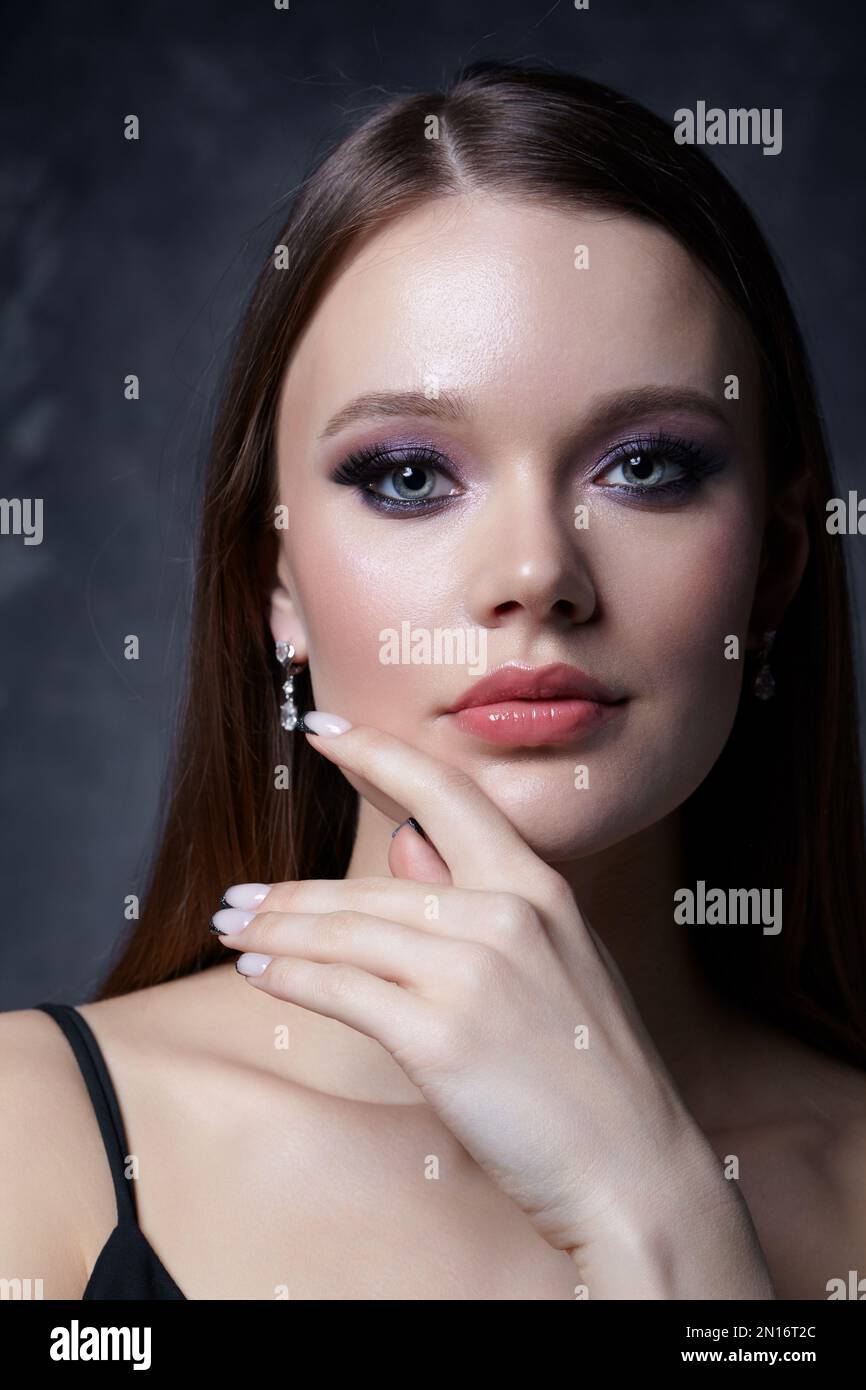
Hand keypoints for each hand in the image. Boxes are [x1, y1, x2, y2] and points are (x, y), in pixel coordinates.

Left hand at [212, 722, 722, 1267]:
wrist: (632, 1166)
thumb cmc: (589, 1068)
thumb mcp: (553, 960)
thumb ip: (477, 896)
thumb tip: (406, 844)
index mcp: (539, 886)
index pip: (445, 794)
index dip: (377, 753)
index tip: (322, 728)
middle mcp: (507, 913)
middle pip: (372, 884)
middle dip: (293, 891)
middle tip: (238, 895)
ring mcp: (475, 971)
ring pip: (347, 931)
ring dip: (276, 928)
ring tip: (233, 928)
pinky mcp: (442, 1035)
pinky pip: (342, 990)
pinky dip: (290, 977)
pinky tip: (259, 971)